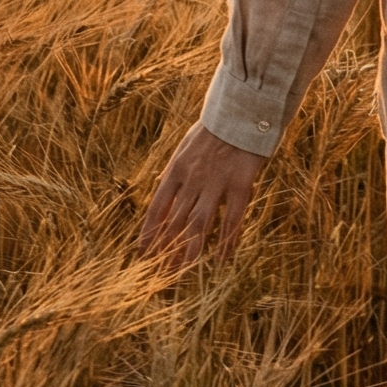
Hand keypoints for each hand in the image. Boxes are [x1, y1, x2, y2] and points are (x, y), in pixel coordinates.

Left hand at [138, 122, 265, 267]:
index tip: (142, 254)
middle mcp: (192, 179)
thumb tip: (161, 186)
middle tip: (159, 274)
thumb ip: (175, 170)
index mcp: (176, 170)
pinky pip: (232, 220)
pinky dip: (226, 242)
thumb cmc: (215, 130)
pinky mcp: (240, 185)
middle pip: (174, 222)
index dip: (149, 233)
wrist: (243, 112)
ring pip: (198, 226)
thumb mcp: (185, 146)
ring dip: (189, 253)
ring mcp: (216, 183)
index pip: (157, 208)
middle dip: (165, 250)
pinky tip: (221, 260)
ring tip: (182, 274)